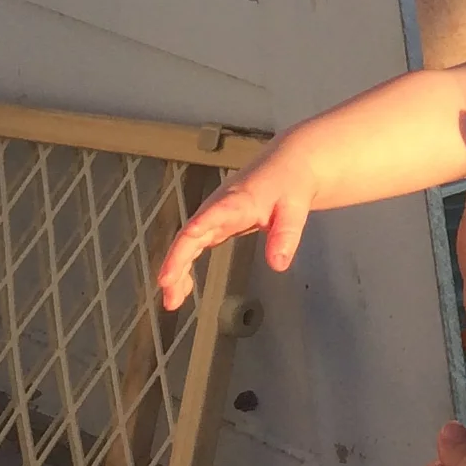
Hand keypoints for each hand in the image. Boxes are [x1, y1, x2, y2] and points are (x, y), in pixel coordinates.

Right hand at [157, 144, 316, 311]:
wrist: (290, 164)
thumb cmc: (291, 182)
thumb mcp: (296, 207)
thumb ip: (286, 234)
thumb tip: (279, 265)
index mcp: (235, 201)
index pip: (208, 219)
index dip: (191, 238)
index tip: (176, 260)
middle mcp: (218, 209)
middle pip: (190, 236)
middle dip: (176, 263)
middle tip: (169, 291)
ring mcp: (214, 216)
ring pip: (188, 244)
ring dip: (177, 270)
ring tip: (172, 301)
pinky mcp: (217, 224)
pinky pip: (195, 246)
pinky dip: (186, 266)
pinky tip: (183, 288)